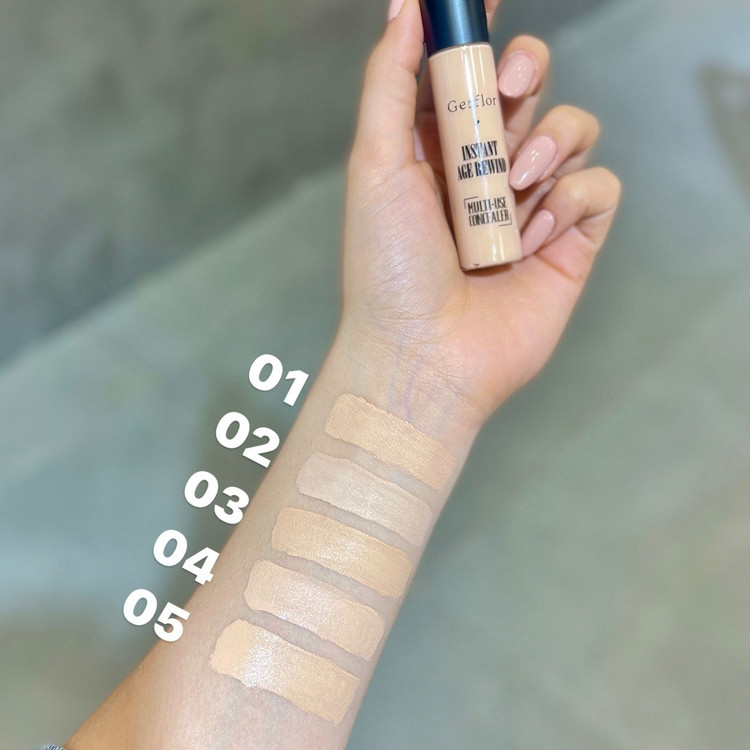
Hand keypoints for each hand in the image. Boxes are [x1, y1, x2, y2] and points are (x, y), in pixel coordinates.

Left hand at [341, 0, 620, 424]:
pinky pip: (597, 188)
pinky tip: (537, 233)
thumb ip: (389, 82)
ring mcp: (529, 206)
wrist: (422, 354)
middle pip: (527, 88)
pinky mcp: (569, 242)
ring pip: (570, 130)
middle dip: (523, 72)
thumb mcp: (376, 165)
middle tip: (506, 88)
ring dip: (547, 142)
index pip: (467, 72)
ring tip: (514, 183)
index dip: (480, 30)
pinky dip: (572, 200)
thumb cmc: (388, 266)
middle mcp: (485, 171)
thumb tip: (405, 6)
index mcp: (436, 149)